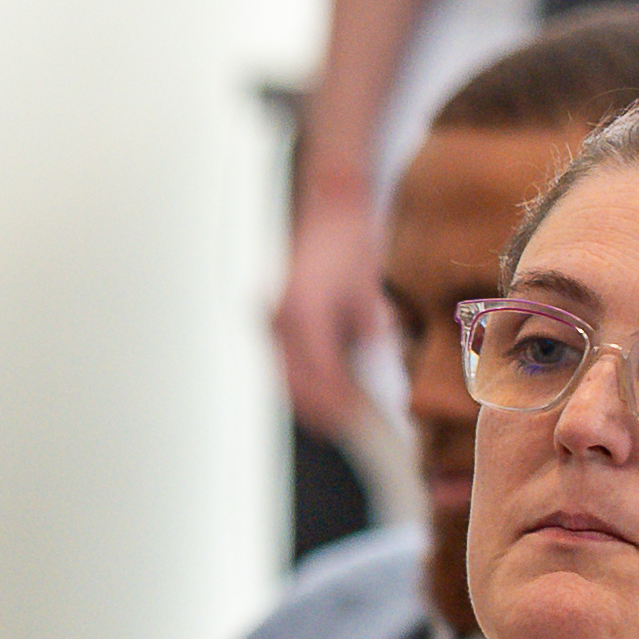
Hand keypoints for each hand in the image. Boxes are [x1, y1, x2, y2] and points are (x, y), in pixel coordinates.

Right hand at [274, 182, 390, 441]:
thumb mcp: (369, 294)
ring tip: (339, 413)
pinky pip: (283, 363)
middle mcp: (278, 323)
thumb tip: (370, 374)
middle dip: (322, 411)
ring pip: (285, 380)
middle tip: (349, 428)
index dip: (341, 406)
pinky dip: (303, 378)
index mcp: (303, 316)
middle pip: (296, 388)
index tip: (359, 424)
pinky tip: (325, 386)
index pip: (321, 379)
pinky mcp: (269, 321)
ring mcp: (268, 323)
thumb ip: (369, 338)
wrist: (326, 210)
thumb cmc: (350, 244)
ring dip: (310, 398)